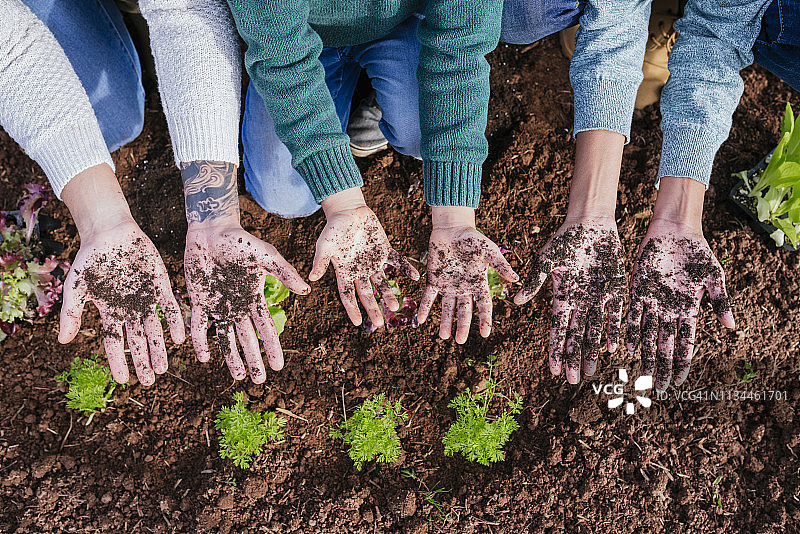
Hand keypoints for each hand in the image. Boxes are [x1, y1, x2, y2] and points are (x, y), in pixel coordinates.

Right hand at [58, 220, 185, 384]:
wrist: (109, 231)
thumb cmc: (90, 259)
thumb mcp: (76, 287)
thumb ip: (71, 313)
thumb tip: (63, 343)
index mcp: (110, 312)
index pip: (114, 342)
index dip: (118, 362)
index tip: (123, 381)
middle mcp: (130, 309)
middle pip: (138, 340)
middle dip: (143, 360)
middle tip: (150, 381)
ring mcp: (147, 298)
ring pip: (155, 329)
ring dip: (160, 347)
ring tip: (164, 367)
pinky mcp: (161, 285)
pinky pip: (170, 307)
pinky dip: (174, 322)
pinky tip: (179, 338)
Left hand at [184, 226, 309, 382]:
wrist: (212, 231)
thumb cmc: (241, 241)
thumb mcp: (267, 255)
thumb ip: (285, 272)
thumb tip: (306, 290)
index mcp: (255, 299)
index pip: (266, 329)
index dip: (272, 348)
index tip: (278, 367)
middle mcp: (238, 307)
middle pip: (247, 340)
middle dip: (253, 360)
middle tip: (258, 381)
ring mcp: (218, 306)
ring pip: (225, 338)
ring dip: (231, 357)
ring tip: (238, 376)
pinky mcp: (199, 302)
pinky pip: (199, 326)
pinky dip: (201, 341)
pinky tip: (204, 357)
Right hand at [310, 189, 417, 326]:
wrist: (348, 210)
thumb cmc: (334, 228)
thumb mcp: (325, 245)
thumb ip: (321, 262)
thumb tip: (312, 278)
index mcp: (344, 271)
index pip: (348, 294)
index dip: (352, 309)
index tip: (358, 323)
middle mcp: (360, 270)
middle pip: (367, 293)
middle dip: (373, 308)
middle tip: (380, 323)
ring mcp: (373, 261)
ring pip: (382, 281)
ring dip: (389, 293)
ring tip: (396, 306)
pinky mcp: (385, 250)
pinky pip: (397, 261)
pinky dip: (406, 268)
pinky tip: (415, 276)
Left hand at [417, 207, 517, 342]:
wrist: (452, 228)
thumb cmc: (473, 238)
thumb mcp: (489, 251)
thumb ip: (501, 265)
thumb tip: (516, 279)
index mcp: (478, 283)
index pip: (484, 306)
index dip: (484, 320)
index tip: (485, 334)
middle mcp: (464, 288)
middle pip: (464, 311)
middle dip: (462, 326)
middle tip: (460, 341)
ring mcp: (448, 285)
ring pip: (447, 308)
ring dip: (445, 322)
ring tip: (443, 337)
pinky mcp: (434, 280)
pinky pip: (429, 297)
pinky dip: (424, 308)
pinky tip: (420, 320)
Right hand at [514, 218, 624, 382]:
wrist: (591, 224)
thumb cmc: (564, 239)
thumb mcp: (546, 260)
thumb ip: (535, 281)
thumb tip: (516, 301)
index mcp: (561, 297)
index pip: (557, 330)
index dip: (555, 351)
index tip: (554, 370)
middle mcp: (580, 303)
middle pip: (575, 336)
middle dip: (573, 359)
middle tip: (573, 381)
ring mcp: (598, 298)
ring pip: (595, 331)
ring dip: (592, 351)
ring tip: (591, 372)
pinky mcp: (616, 290)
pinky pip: (615, 315)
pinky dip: (614, 330)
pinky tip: (613, 348)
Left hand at [627, 223, 733, 390]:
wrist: (674, 231)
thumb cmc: (698, 253)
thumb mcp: (714, 277)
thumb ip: (721, 302)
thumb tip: (732, 327)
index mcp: (689, 310)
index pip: (685, 345)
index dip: (682, 365)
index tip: (677, 384)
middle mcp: (669, 311)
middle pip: (665, 346)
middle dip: (662, 367)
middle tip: (656, 389)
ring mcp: (652, 302)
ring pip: (648, 335)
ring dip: (645, 355)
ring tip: (640, 375)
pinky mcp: (637, 290)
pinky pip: (633, 315)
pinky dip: (631, 331)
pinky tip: (627, 347)